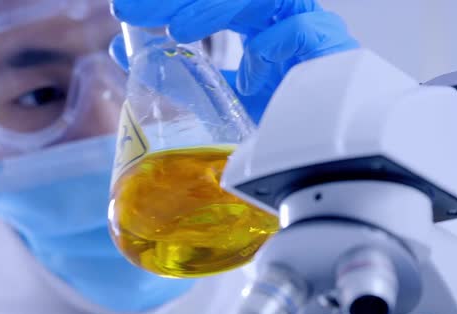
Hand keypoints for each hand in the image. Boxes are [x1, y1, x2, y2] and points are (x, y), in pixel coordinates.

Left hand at [110, 0, 358, 120]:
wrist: (325, 155)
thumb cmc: (278, 121)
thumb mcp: (219, 97)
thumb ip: (181, 76)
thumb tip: (125, 54)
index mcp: (255, 23)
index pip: (209, 0)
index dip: (169, 2)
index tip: (125, 13)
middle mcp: (278, 18)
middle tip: (132, 10)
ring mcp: (306, 27)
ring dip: (217, 10)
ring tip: (179, 30)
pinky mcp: (332, 48)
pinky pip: (301, 31)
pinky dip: (274, 42)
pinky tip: (254, 61)